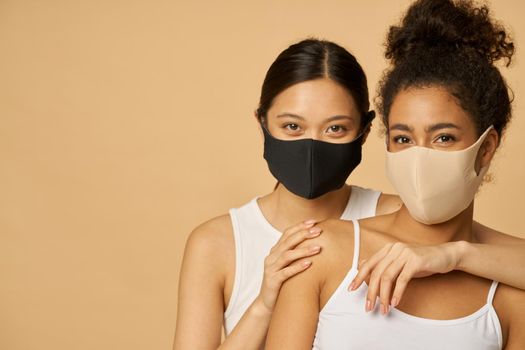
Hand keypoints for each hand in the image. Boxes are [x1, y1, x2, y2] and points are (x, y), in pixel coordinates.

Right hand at [257, 220, 322, 312]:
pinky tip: (309, 264)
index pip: (287, 234)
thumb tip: (314, 241)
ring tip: (318, 248)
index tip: (314, 221)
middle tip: (318, 230)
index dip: (300, 226)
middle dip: (303, 234)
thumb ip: (295, 254)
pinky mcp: (273, 281)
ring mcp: (271, 268)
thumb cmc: (281, 282)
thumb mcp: (286, 265)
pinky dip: (297, 267)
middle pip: (288, 242)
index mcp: (275, 251)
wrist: (266, 302)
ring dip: (303, 250)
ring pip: (287, 255)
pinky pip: (286, 272)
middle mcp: (272, 257)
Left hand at [348, 241, 462, 314]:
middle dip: (371, 291)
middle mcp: (394, 249)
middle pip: (377, 272)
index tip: (351, 289)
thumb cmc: (422, 261)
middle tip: (368, 307)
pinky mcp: (416, 261)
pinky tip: (394, 302)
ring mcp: (405, 253)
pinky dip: (397, 292)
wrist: (446, 255)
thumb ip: (384, 264)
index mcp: (388, 248)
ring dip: (384, 295)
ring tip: (383, 308)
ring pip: (388, 277)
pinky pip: (402, 279)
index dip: (359, 277)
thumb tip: (362, 266)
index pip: (369, 264)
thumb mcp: (400, 262)